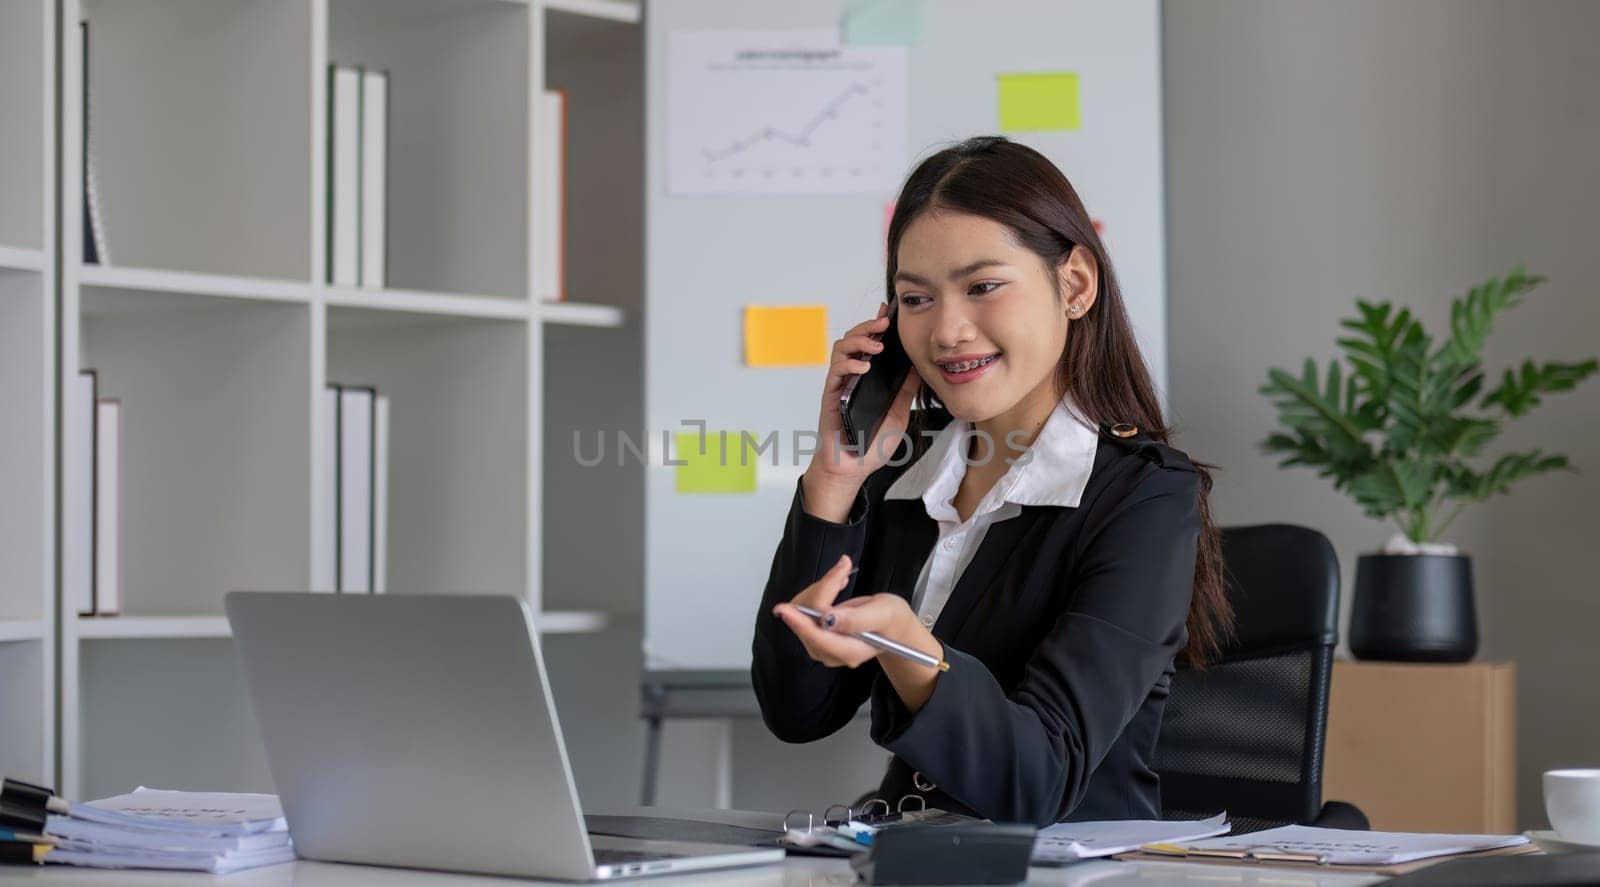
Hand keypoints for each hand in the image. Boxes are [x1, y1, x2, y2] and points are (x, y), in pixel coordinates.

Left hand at [772, 554, 924, 669]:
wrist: (891, 625)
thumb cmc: (890, 619)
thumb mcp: (882, 614)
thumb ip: (857, 619)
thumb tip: (828, 619)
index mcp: (849, 651)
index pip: (817, 635)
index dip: (800, 620)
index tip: (782, 608)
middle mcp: (830, 652)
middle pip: (807, 619)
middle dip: (822, 589)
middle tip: (843, 570)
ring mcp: (820, 645)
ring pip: (802, 610)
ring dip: (821, 587)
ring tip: (843, 577)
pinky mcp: (815, 634)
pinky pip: (804, 607)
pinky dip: (819, 591)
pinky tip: (836, 586)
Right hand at [808, 303, 922, 487]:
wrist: (853, 468)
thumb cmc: (872, 445)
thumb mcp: (899, 415)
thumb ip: (905, 392)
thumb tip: (918, 368)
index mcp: (868, 379)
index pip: (871, 345)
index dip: (876, 325)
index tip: (888, 311)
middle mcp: (852, 377)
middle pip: (854, 339)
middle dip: (868, 326)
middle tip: (884, 323)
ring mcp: (840, 384)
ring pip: (841, 348)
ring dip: (858, 340)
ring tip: (876, 344)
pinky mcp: (831, 395)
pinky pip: (835, 370)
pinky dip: (849, 363)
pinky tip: (864, 367)